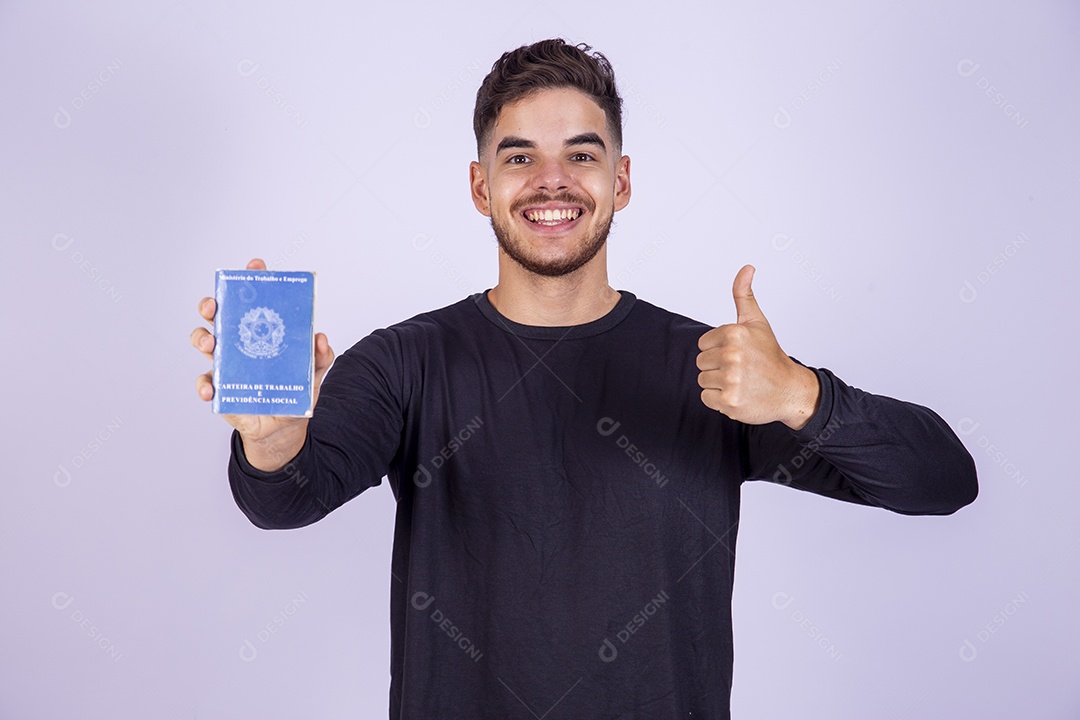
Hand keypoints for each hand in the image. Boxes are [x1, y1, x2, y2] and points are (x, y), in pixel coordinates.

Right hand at [191, 257, 334, 469]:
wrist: (284, 428)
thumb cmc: (295, 391)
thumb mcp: (314, 372)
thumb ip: (321, 356)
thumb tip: (320, 338)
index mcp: (261, 331)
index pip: (254, 300)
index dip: (252, 279)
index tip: (255, 265)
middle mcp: (239, 342)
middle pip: (218, 315)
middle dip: (212, 305)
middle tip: (215, 306)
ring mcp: (227, 364)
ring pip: (205, 342)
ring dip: (203, 339)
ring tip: (211, 345)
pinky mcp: (220, 389)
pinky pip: (205, 383)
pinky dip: (205, 386)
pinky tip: (212, 391)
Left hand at [696, 265, 819, 429]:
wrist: (790, 391)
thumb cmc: (770, 357)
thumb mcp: (757, 322)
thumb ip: (744, 295)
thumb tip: (747, 267)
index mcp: (734, 333)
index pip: (703, 344)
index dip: (718, 349)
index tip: (739, 353)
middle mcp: (732, 355)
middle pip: (701, 362)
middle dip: (717, 367)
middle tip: (741, 369)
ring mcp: (731, 379)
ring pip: (703, 380)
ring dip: (718, 384)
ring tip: (740, 382)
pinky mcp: (729, 401)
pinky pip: (707, 398)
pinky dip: (720, 400)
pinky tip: (738, 395)